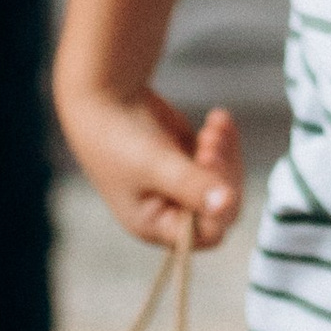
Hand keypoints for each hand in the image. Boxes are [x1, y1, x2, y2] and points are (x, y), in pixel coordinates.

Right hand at [59, 86, 242, 250]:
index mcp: (155, 225)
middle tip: (209, 142)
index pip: (206, 233)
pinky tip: (217, 119)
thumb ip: (191, 186)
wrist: (104, 97)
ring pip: (225, 180)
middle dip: (221, 174)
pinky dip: (224, 140)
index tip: (211, 165)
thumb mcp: (154, 165)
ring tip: (212, 126)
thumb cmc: (117, 137)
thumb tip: (225, 204)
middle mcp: (170, 210)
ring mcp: (182, 185)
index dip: (217, 206)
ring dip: (224, 154)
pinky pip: (221, 157)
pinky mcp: (189, 161)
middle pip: (220, 206)